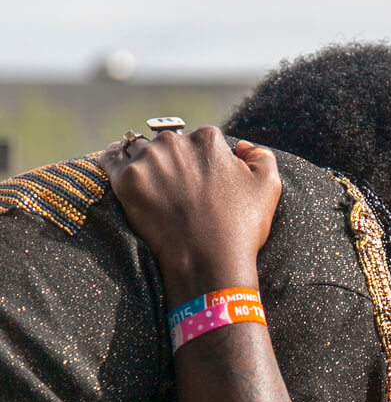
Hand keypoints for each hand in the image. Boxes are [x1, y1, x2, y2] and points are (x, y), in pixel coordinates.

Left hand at [99, 130, 281, 298]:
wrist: (208, 262)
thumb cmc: (241, 228)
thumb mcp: (268, 187)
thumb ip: (261, 155)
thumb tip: (242, 146)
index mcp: (209, 139)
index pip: (198, 141)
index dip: (200, 162)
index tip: (199, 183)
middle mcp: (177, 142)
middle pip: (167, 143)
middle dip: (170, 160)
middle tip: (174, 189)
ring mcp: (149, 160)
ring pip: (138, 149)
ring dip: (142, 161)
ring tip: (146, 182)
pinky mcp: (127, 180)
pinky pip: (110, 160)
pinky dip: (111, 162)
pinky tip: (114, 167)